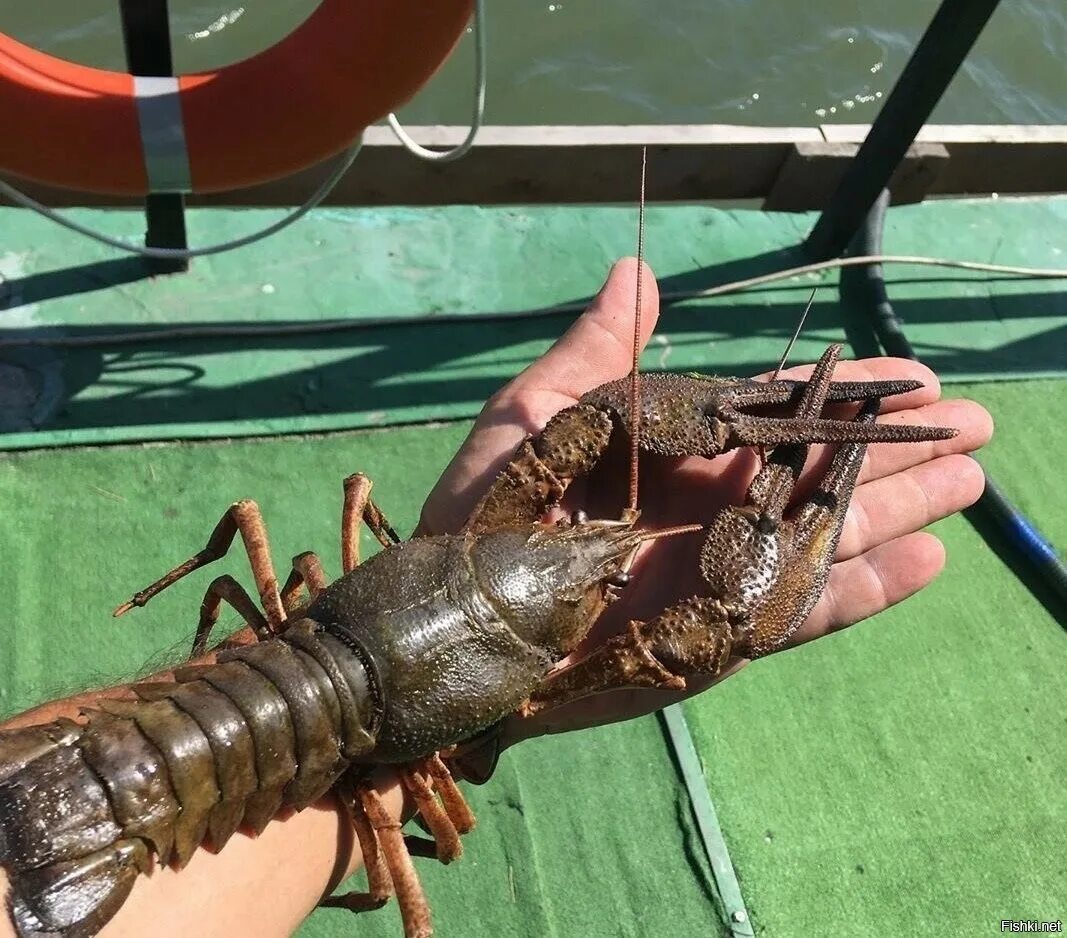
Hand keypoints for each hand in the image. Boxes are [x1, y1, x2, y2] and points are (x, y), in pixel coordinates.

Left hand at [418, 258, 992, 747]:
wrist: (452, 627)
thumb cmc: (479, 515)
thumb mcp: (536, 418)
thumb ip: (598, 353)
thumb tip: (639, 268)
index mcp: (670, 453)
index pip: (774, 413)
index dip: (837, 392)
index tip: (904, 369)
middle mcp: (707, 509)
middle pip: (817, 472)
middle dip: (891, 449)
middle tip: (971, 422)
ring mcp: (718, 572)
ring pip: (826, 533)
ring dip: (897, 508)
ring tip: (971, 482)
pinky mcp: (718, 636)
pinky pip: (803, 608)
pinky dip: (864, 587)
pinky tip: (928, 560)